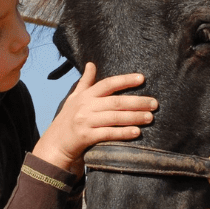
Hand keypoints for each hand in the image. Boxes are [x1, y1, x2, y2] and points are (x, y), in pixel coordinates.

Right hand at [32, 62, 157, 174]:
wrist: (54, 145)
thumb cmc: (67, 120)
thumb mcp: (74, 99)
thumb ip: (85, 82)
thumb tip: (91, 64)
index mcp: (85, 95)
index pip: (108, 84)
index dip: (125, 80)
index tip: (142, 78)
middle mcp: (85, 106)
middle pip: (116, 102)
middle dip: (137, 102)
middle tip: (154, 103)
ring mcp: (85, 121)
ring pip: (115, 117)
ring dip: (134, 117)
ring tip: (150, 117)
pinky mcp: (86, 137)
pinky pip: (108, 133)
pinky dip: (123, 133)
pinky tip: (136, 132)